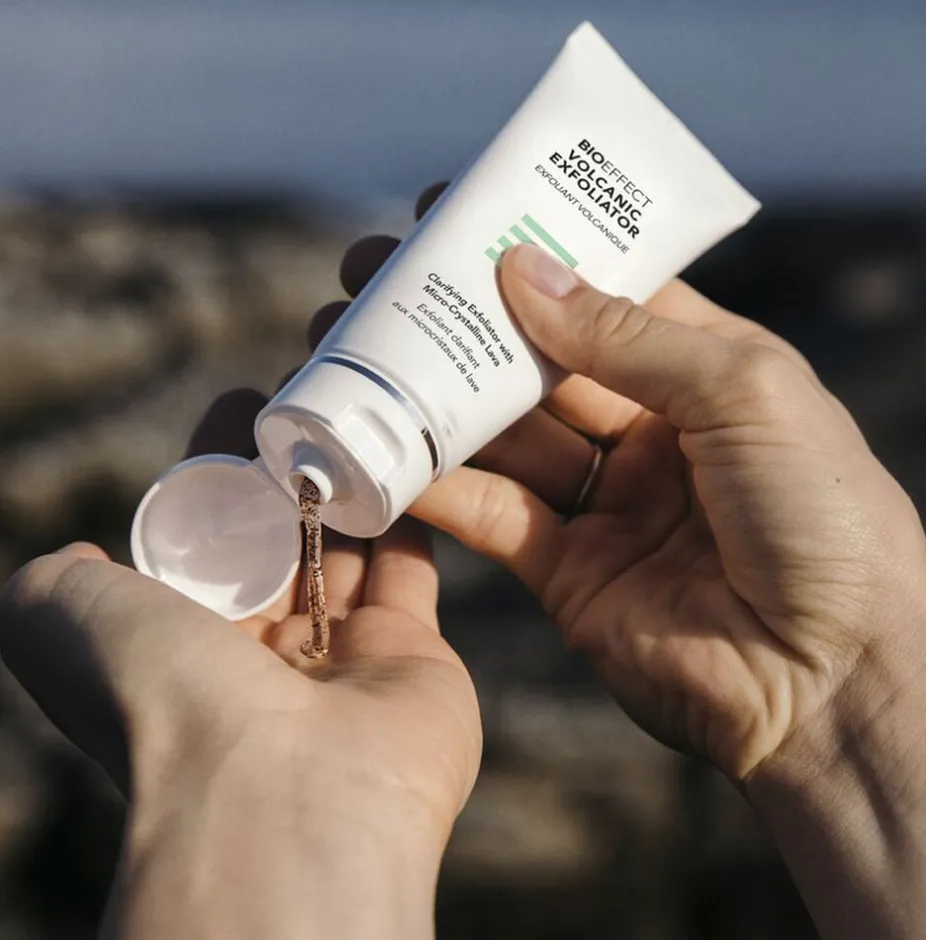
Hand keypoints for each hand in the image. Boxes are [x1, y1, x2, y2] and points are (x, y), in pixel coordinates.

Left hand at [0, 397, 480, 937]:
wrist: (284, 794)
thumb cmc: (164, 699)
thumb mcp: (55, 619)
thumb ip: (55, 581)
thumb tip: (79, 555)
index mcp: (182, 647)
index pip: (205, 536)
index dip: (218, 468)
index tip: (242, 404)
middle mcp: (261, 658)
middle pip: (281, 538)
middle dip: (292, 468)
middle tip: (311, 398)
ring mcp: (342, 659)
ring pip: (348, 551)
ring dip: (353, 487)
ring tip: (362, 417)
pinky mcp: (413, 657)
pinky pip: (411, 574)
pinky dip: (411, 521)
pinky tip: (408, 466)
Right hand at [333, 185, 925, 786]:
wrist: (829, 684)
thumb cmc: (823, 520)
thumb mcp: (744, 393)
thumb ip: (627, 336)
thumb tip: (524, 270)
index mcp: (705, 373)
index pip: (602, 294)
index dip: (532, 256)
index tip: (454, 218)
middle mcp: (649, 431)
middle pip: (534, 363)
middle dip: (458, 322)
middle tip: (375, 278)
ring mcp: (602, 502)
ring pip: (500, 435)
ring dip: (430, 396)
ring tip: (353, 349)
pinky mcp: (563, 570)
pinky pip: (487, 514)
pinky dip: (435, 484)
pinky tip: (380, 448)